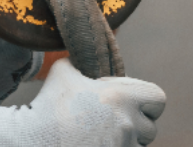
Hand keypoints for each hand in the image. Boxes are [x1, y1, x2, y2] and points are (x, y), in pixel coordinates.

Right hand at [0, 60, 166, 146]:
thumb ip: (81, 64)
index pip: (158, 99)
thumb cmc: (48, 107)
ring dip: (127, 139)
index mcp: (121, 98)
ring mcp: (122, 146)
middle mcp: (127, 124)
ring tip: (104, 134)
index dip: (147, 100)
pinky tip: (98, 143)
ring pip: (139, 145)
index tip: (131, 102)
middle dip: (137, 124)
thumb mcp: (63, 73)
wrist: (34, 140)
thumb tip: (82, 56)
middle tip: (116, 121)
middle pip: (150, 127)